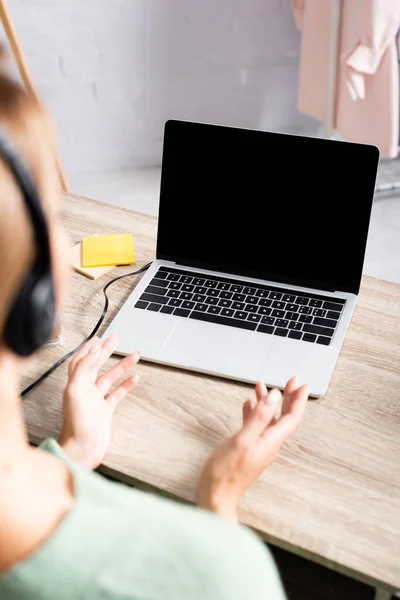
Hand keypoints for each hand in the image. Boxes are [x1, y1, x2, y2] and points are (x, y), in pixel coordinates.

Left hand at [59, 335, 139, 469]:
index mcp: (76, 384)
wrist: (83, 449)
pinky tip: (135, 378)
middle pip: (96, 365)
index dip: (89, 348)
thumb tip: (90, 352)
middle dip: (106, 351)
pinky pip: (118, 394)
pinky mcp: (105, 411)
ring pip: (110, 378)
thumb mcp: (77, 392)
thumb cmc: (77, 425)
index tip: (99, 338)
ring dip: (122, 366)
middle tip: (115, 340)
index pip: (82, 360)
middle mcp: (85, 390)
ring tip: (134, 355)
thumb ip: (82, 370)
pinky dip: (127, 385)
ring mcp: (96, 400)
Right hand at [196, 377, 308, 521]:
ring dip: (268, 402)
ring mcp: (258, 448)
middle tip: (291, 381)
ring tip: (262, 386)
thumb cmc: (225, 473)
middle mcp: (268, 444)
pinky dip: (253, 413)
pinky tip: (247, 405)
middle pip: (284, 417)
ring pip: (269, 420)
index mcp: (270, 441)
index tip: (301, 384)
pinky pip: (255, 427)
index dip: (297, 400)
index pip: (291, 417)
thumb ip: (259, 417)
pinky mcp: (247, 450)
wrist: (215, 497)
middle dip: (288, 397)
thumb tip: (274, 396)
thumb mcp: (242, 440)